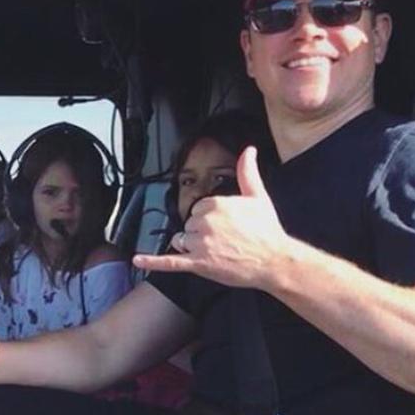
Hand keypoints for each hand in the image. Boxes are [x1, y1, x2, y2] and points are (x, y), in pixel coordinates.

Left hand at [135, 147, 293, 288]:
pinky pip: (171, 261)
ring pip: (182, 240)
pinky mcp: (199, 264)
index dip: (210, 218)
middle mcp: (205, 222)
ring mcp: (201, 244)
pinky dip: (153, 261)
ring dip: (192, 246)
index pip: (198, 208)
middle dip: (201, 232)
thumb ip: (247, 172)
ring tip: (216, 251)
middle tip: (225, 240)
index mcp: (215, 204)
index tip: (226, 225)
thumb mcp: (258, 196)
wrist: (275, 261)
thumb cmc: (267, 231)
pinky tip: (138, 260)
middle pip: (189, 224)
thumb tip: (248, 150)